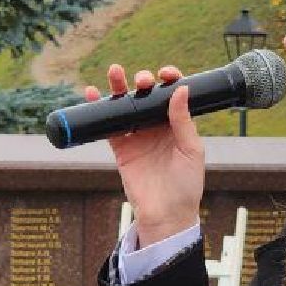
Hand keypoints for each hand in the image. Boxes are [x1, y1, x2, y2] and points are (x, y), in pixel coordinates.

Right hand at [85, 64, 204, 244]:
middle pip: (147, 95)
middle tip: (142, 81)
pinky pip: (108, 124)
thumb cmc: (186, 185)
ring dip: (119, 87)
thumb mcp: (191, 150)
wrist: (166, 214)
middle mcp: (157, 126)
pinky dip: (100, 108)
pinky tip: (94, 94)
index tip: (166, 75)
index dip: (169, 80)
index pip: (173, 94)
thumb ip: (183, 121)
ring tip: (114, 71)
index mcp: (178, 124)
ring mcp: (138, 136)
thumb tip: (181, 89)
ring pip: (127, 105)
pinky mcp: (121, 148)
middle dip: (143, 81)